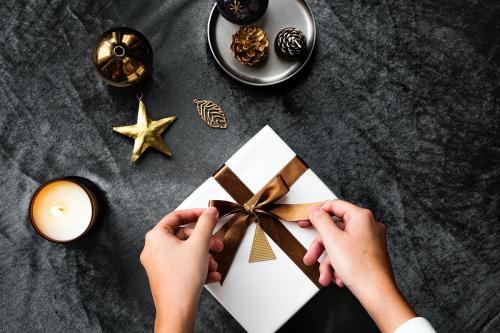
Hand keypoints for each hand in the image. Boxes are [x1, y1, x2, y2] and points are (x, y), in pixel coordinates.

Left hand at [140, 207, 222, 332]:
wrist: (177, 310)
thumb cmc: (181, 279)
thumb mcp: (200, 244)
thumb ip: (207, 223)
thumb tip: (210, 212)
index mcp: (156, 237)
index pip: (177, 216)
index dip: (196, 213)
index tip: (208, 214)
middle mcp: (153, 249)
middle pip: (184, 236)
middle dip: (204, 241)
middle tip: (216, 244)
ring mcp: (158, 264)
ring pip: (186, 252)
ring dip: (204, 256)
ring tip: (213, 264)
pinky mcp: (165, 276)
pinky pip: (184, 265)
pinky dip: (199, 267)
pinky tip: (211, 274)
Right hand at [302, 200, 415, 332]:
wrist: (377, 293)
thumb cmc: (360, 268)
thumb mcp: (332, 239)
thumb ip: (320, 220)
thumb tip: (314, 210)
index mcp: (361, 217)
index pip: (334, 206)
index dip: (317, 214)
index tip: (306, 221)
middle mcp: (369, 226)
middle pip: (335, 230)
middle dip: (321, 247)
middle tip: (310, 257)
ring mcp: (371, 240)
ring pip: (340, 245)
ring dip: (329, 261)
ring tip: (325, 276)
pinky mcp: (370, 254)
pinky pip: (349, 254)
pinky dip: (339, 265)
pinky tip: (337, 278)